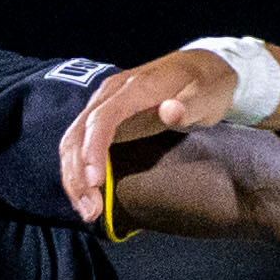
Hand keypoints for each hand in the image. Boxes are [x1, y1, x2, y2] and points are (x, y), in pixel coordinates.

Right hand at [55, 47, 244, 225]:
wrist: (200, 68)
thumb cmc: (205, 87)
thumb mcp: (206, 96)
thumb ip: (189, 106)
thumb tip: (170, 111)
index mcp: (135, 87)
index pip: (102, 118)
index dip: (93, 151)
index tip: (95, 183)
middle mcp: (111, 92)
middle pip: (79, 133)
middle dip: (78, 174)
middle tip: (90, 211)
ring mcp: (103, 103)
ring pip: (72, 140)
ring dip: (73, 177)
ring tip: (87, 210)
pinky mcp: (102, 115)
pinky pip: (79, 142)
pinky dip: (77, 170)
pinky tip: (86, 194)